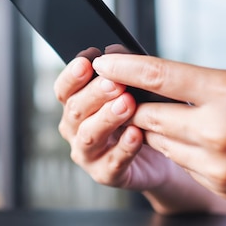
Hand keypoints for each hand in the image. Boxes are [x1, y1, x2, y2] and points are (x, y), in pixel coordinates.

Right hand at [54, 56, 174, 190]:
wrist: (162, 156)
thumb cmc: (141, 116)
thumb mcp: (131, 91)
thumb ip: (120, 74)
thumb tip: (115, 51)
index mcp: (75, 106)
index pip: (63, 90)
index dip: (71, 76)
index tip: (86, 62)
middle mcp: (75, 130)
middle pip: (76, 110)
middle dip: (95, 94)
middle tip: (116, 83)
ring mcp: (87, 154)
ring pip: (89, 135)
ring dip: (107, 118)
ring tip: (127, 104)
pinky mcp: (106, 174)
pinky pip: (113, 162)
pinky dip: (124, 148)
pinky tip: (136, 134)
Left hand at [92, 54, 225, 210]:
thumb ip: (213, 84)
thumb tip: (173, 87)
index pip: (160, 76)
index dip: (124, 68)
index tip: (103, 64)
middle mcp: (220, 131)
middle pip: (149, 115)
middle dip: (137, 104)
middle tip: (133, 94)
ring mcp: (221, 165)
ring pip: (161, 142)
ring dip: (159, 129)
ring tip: (179, 117)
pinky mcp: (224, 188)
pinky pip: (184, 165)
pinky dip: (183, 151)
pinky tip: (203, 142)